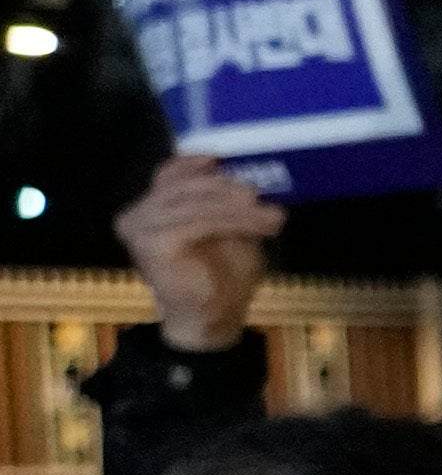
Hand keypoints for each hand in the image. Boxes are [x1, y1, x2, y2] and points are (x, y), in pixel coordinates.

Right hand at [118, 152, 275, 351]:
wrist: (212, 316)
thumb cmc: (221, 274)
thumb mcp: (228, 227)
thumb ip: (226, 201)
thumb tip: (247, 176)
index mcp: (150, 210)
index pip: (167, 174)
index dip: (193, 163)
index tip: (222, 158)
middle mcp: (136, 216)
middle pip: (184, 186)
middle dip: (226, 188)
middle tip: (261, 196)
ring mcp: (140, 229)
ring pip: (196, 203)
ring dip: (239, 209)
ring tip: (272, 217)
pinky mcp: (153, 243)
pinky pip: (200, 222)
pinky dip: (235, 222)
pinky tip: (261, 228)